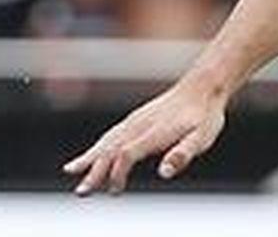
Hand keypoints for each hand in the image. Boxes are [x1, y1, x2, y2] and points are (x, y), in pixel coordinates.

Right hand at [62, 80, 226, 194]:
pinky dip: (99, 145)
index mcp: (155, 133)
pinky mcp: (137, 118)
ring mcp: (137, 120)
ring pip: (108, 140)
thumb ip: (183, 154)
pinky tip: (92, 154)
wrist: (205, 86)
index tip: (115, 190)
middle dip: (94, 170)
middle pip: (112, 149)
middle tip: (82, 191)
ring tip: (72, 170)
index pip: (127, 154)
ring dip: (90, 157)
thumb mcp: (202, 137)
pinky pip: (112, 134)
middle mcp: (141, 125)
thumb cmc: (205, 115)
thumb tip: (165, 172)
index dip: (118, 172)